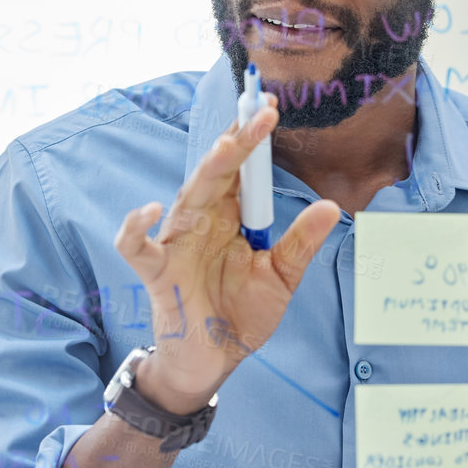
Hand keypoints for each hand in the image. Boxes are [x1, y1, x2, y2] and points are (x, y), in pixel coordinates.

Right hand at [113, 93, 340, 412]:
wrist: (215, 360)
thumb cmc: (242, 314)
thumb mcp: (281, 277)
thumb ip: (301, 242)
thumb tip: (331, 205)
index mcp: (230, 216)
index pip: (242, 168)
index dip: (253, 137)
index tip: (271, 106)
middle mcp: (202, 220)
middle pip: (217, 171)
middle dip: (239, 140)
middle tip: (260, 110)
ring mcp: (177, 243)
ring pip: (186, 196)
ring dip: (206, 170)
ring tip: (228, 146)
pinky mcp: (157, 272)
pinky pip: (136, 246)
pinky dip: (136, 227)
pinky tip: (150, 211)